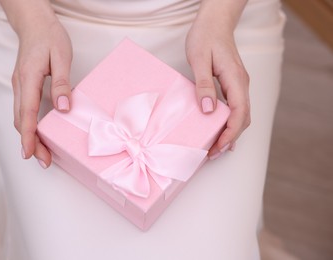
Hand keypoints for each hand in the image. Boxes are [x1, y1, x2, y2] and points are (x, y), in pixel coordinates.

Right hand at [11, 14, 72, 167]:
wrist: (34, 23)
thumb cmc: (49, 36)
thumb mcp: (61, 56)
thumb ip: (62, 83)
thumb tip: (63, 108)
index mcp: (28, 77)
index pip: (26, 112)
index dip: (28, 135)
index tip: (30, 153)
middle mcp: (19, 84)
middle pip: (20, 120)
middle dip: (30, 143)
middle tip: (44, 161)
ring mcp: (19, 85)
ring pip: (19, 116)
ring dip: (29, 136)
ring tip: (42, 153)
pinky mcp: (22, 86)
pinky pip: (22, 110)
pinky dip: (28, 125)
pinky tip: (38, 134)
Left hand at [186, 2, 249, 159]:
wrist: (215, 22)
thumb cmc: (206, 37)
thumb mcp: (199, 59)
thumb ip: (204, 84)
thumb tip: (207, 110)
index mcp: (235, 79)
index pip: (239, 112)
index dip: (230, 132)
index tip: (219, 146)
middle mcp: (241, 84)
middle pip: (243, 118)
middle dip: (230, 138)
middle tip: (213, 153)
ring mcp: (239, 85)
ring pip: (241, 115)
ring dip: (230, 133)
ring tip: (215, 148)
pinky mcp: (233, 85)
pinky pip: (236, 109)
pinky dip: (229, 123)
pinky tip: (220, 132)